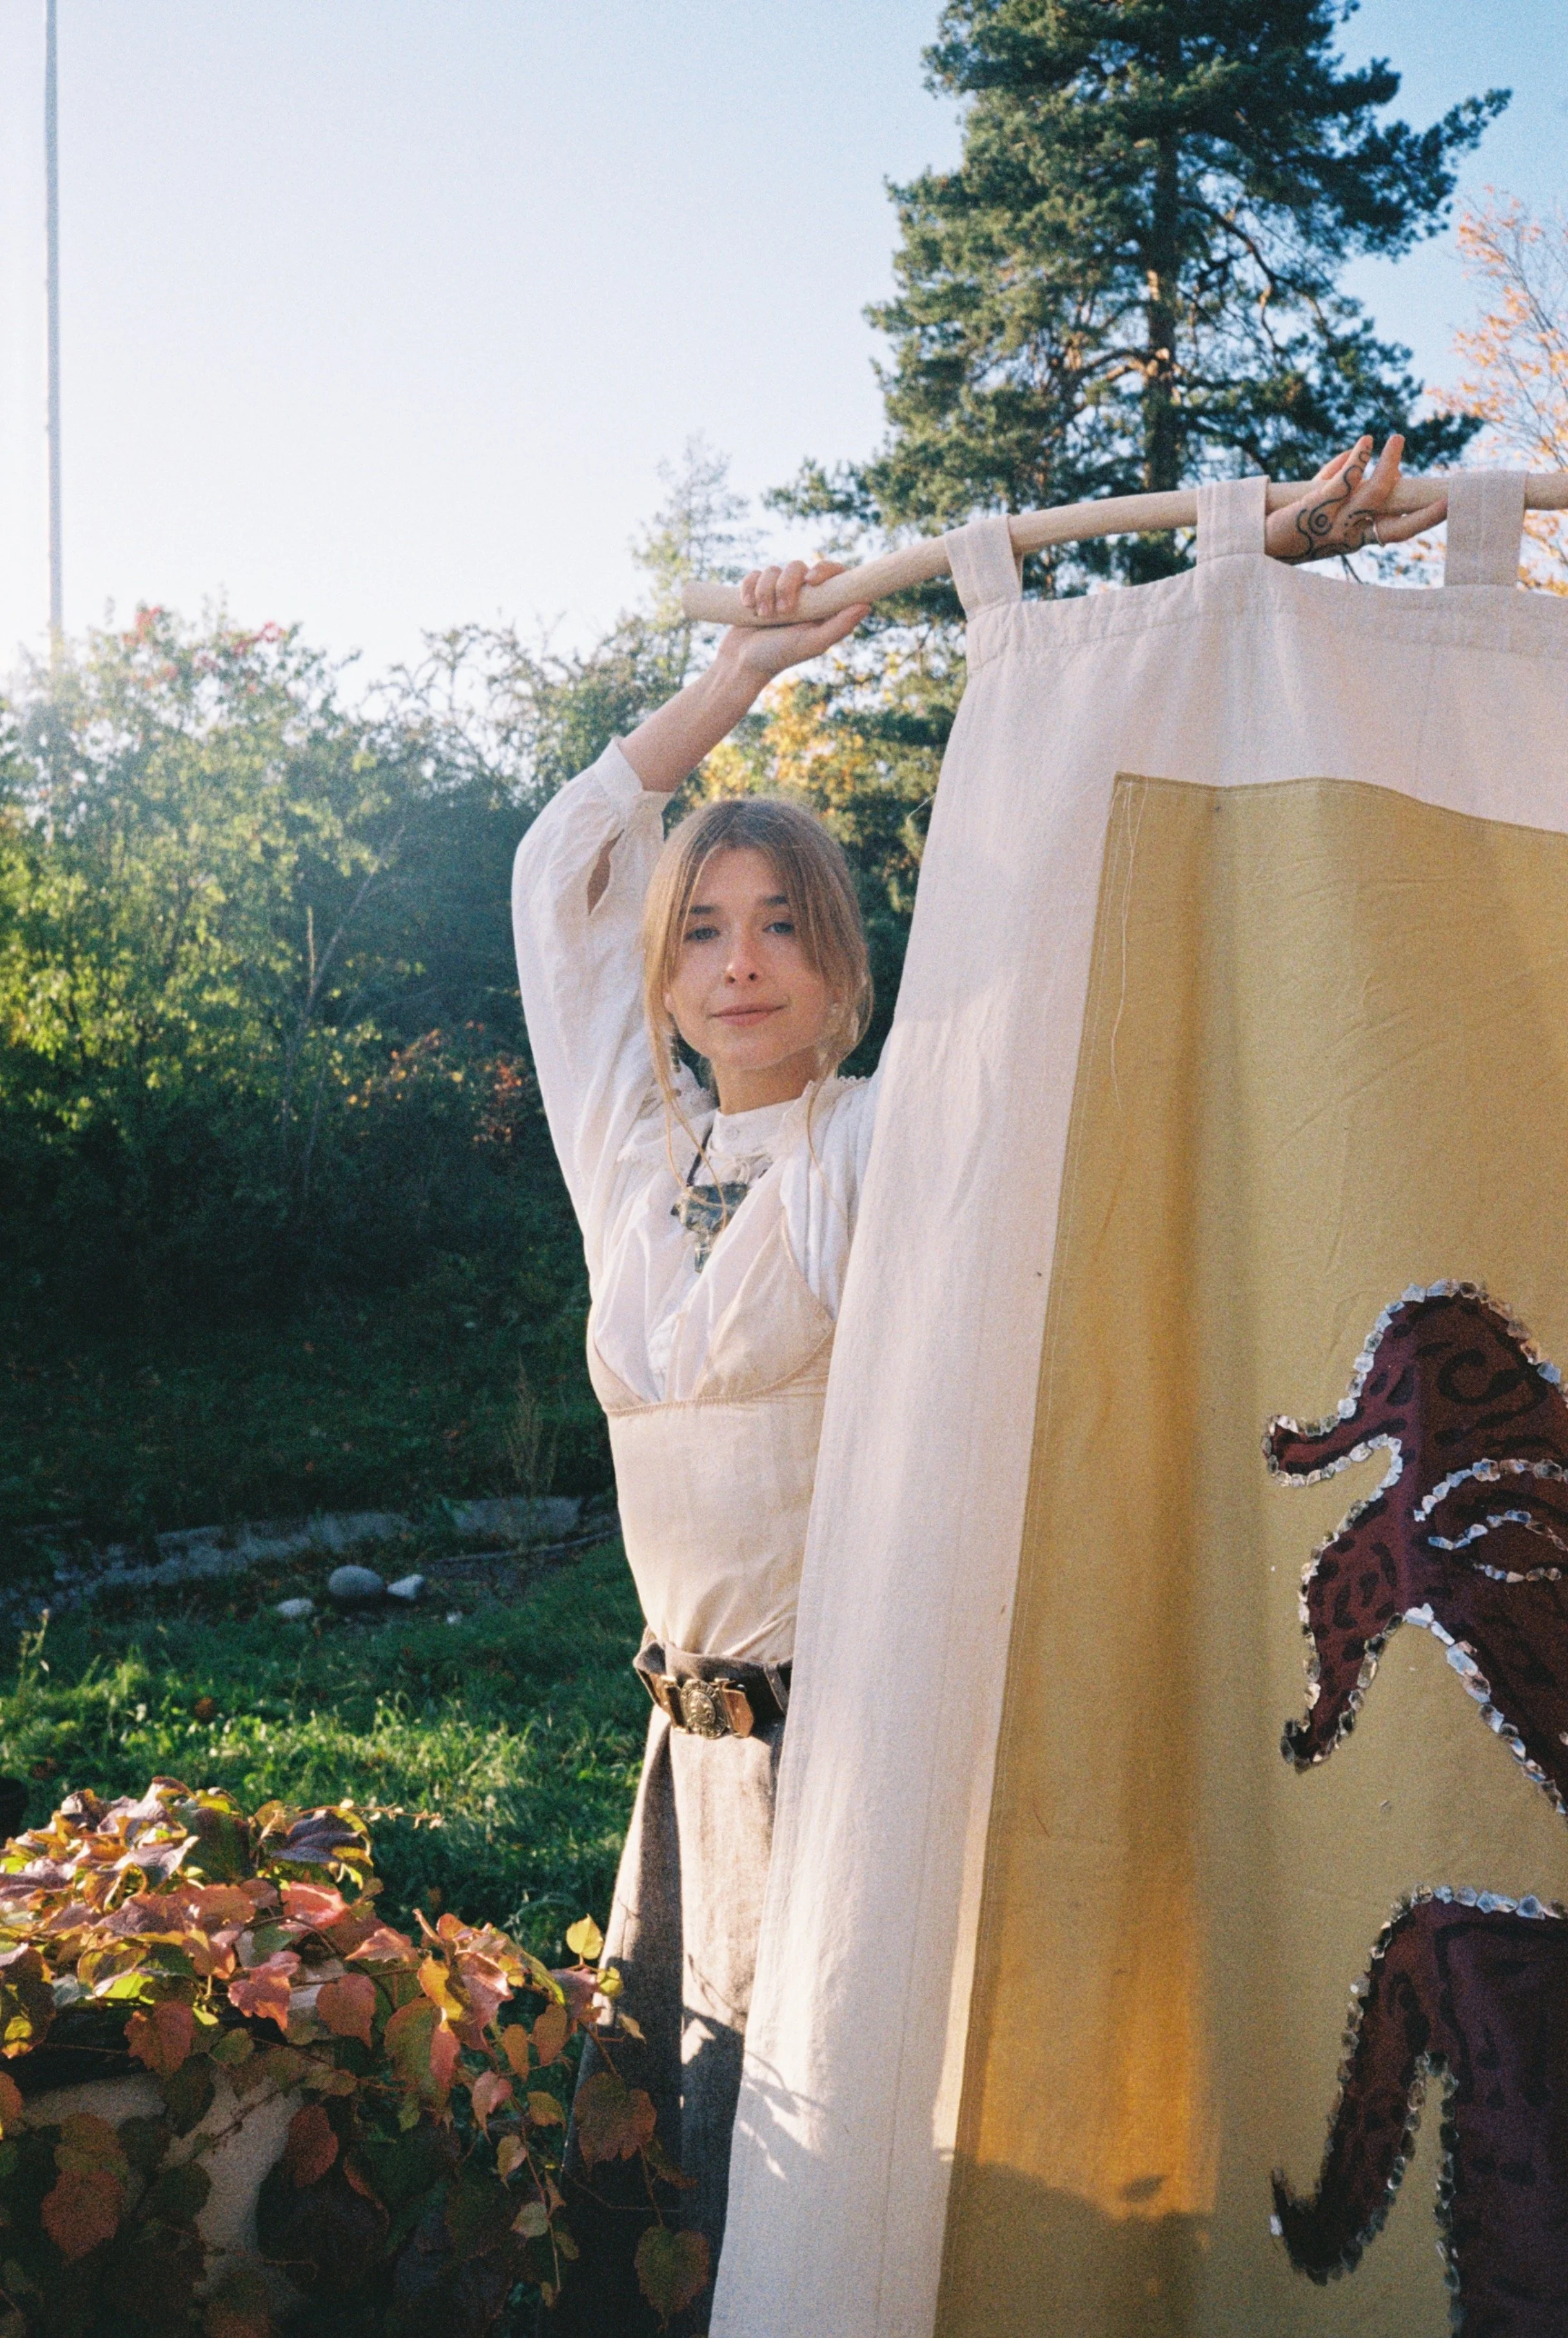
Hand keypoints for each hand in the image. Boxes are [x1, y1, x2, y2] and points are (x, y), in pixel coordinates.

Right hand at [717, 559, 869, 682]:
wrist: (741, 664)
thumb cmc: (778, 657)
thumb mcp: (812, 644)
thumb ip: (839, 626)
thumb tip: (866, 605)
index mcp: (821, 608)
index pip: (833, 575)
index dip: (825, 570)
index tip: (811, 581)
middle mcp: (802, 598)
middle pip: (798, 568)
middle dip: (786, 585)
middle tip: (782, 611)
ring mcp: (779, 592)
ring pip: (774, 570)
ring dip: (765, 591)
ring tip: (762, 615)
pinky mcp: (758, 591)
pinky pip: (755, 574)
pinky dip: (749, 588)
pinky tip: (747, 606)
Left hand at [1264, 433, 1447, 564]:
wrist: (1253, 539)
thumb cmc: (1289, 518)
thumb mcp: (1321, 498)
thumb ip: (1343, 475)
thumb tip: (1365, 447)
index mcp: (1356, 538)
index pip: (1398, 532)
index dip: (1425, 520)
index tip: (1449, 504)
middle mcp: (1349, 536)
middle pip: (1395, 528)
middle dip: (1424, 512)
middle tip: (1448, 496)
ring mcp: (1334, 523)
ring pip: (1374, 496)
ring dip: (1389, 466)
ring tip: (1396, 440)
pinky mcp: (1316, 506)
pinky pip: (1346, 480)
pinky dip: (1359, 459)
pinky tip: (1365, 443)